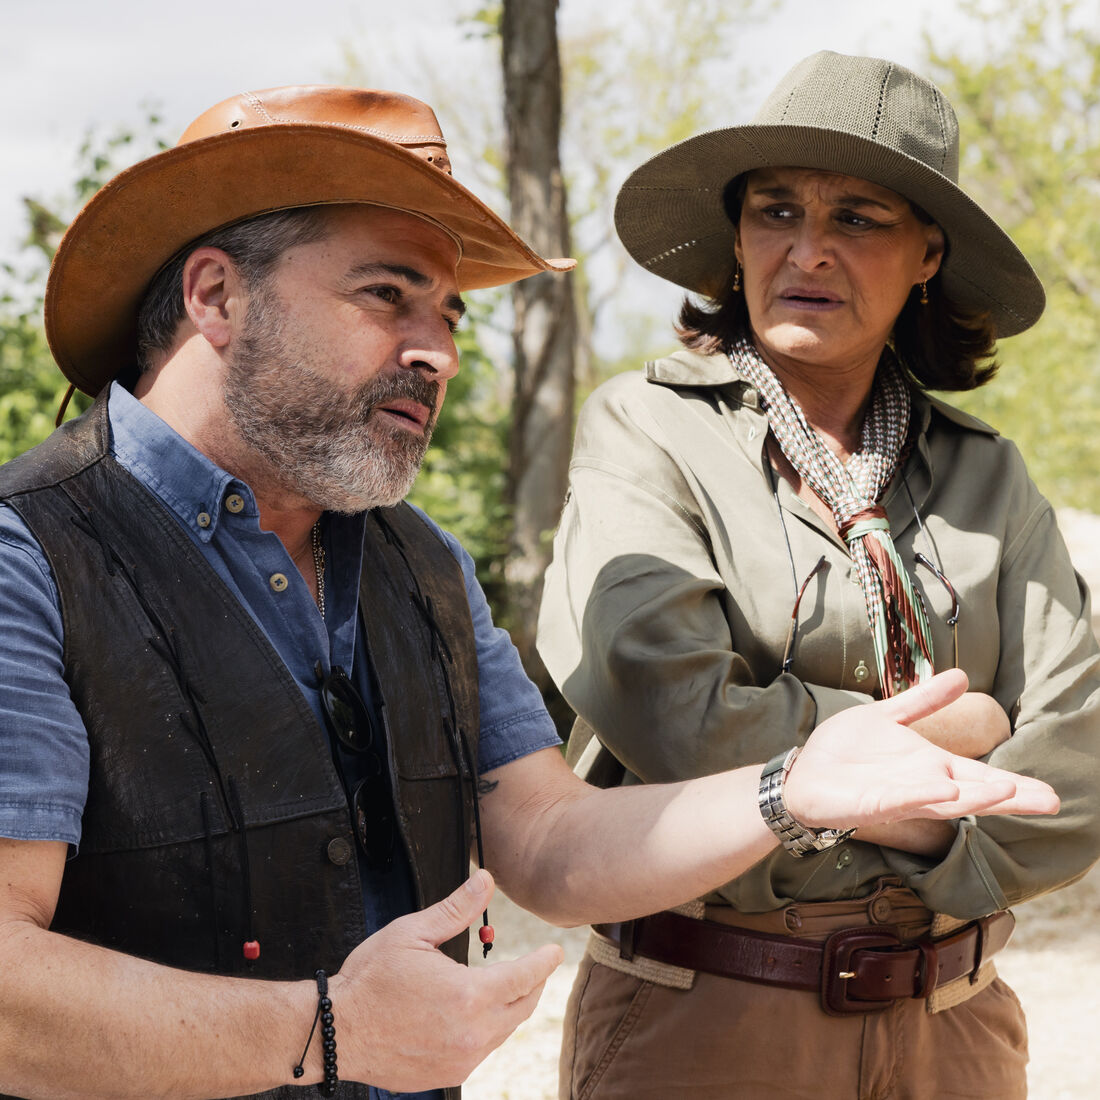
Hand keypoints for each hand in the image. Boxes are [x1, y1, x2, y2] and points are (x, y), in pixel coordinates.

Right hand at [330, 870, 562, 1091]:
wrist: (335, 1032)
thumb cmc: (370, 980)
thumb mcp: (412, 932)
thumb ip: (456, 909)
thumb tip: (485, 880)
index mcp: (468, 995)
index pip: (525, 976)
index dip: (544, 961)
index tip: (555, 951)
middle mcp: (471, 1033)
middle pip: (522, 1007)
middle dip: (533, 984)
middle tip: (535, 967)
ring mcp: (460, 1059)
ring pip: (503, 1031)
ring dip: (510, 1007)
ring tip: (505, 987)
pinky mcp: (447, 1075)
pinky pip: (481, 1051)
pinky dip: (487, 1030)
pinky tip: (474, 1016)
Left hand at [785, 669, 1058, 828]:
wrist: (802, 774)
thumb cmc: (846, 752)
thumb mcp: (888, 715)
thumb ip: (923, 700)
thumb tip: (962, 676)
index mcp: (931, 766)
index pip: (981, 777)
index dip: (1014, 784)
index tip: (1050, 793)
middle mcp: (924, 785)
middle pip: (975, 794)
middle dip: (1011, 798)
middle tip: (1049, 801)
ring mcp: (901, 797)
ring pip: (947, 802)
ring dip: (977, 798)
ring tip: (1009, 792)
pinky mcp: (874, 805)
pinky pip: (904, 800)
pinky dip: (925, 797)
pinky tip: (948, 792)